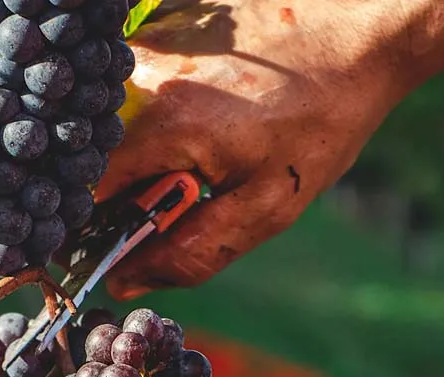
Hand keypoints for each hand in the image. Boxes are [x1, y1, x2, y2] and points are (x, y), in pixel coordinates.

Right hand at [96, 0, 406, 299]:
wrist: (359, 33)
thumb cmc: (322, 119)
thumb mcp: (267, 205)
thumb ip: (191, 251)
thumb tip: (126, 280)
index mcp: (162, 127)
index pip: (84, 194)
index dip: (94, 230)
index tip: (122, 245)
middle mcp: (141, 79)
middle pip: (93, 159)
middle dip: (123, 191)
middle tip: (183, 194)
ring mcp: (145, 47)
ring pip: (108, 125)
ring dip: (139, 152)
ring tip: (203, 150)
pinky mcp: (155, 29)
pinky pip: (128, 91)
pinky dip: (151, 117)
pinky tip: (203, 116)